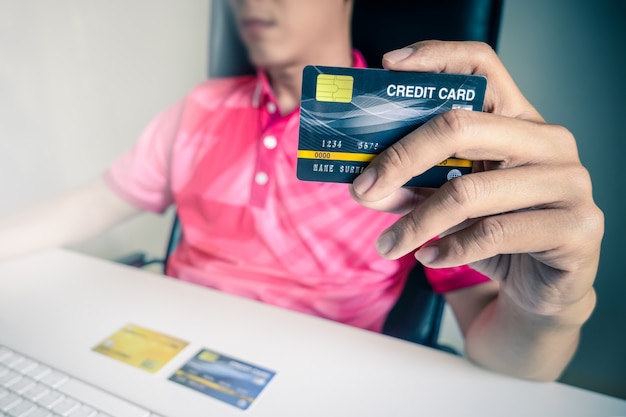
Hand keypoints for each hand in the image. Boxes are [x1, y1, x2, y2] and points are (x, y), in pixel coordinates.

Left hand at [350, 41, 601, 319]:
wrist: (545, 283)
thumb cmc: (496, 230)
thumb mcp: (448, 202)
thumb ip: (410, 188)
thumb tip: (363, 187)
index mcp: (519, 119)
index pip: (481, 66)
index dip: (435, 57)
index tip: (388, 67)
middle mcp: (549, 140)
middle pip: (461, 125)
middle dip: (400, 158)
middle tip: (362, 189)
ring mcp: (568, 182)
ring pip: (470, 191)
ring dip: (416, 222)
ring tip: (387, 244)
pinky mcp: (575, 227)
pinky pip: (494, 233)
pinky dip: (450, 249)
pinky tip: (427, 257)